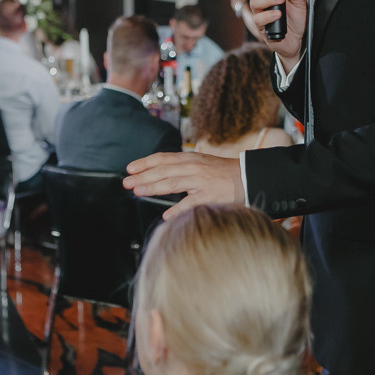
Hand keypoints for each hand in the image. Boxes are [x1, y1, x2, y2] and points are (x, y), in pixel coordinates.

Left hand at [123, 152, 244, 217]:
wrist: (248, 177)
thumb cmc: (222, 173)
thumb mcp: (200, 163)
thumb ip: (182, 168)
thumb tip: (160, 174)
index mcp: (190, 159)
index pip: (163, 158)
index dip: (145, 163)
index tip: (130, 168)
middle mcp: (193, 167)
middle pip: (163, 171)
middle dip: (142, 176)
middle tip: (126, 182)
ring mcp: (201, 181)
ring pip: (172, 183)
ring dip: (153, 187)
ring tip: (138, 191)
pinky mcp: (209, 195)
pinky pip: (191, 203)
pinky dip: (178, 209)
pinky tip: (166, 216)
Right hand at [244, 0, 306, 69]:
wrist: (299, 40)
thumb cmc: (296, 20)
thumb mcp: (300, 3)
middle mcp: (262, 0)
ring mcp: (260, 13)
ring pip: (254, 2)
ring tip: (280, 0)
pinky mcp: (261, 27)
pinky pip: (259, 19)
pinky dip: (268, 15)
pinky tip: (277, 14)